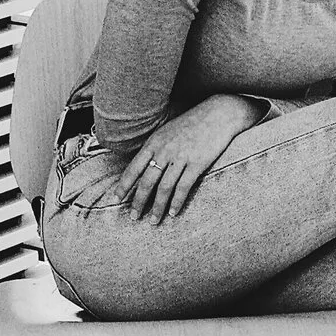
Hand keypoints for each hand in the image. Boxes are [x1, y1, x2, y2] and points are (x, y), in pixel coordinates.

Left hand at [104, 95, 264, 222]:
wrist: (218, 114)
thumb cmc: (192, 124)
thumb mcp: (167, 131)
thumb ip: (155, 148)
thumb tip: (144, 167)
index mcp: (154, 142)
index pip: (134, 168)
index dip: (124, 185)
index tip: (117, 198)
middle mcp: (164, 151)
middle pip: (146, 182)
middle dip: (138, 202)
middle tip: (134, 217)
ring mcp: (180, 157)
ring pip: (163, 188)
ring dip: (157, 208)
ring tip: (153, 221)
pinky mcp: (197, 164)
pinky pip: (183, 187)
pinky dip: (176, 203)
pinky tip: (173, 213)